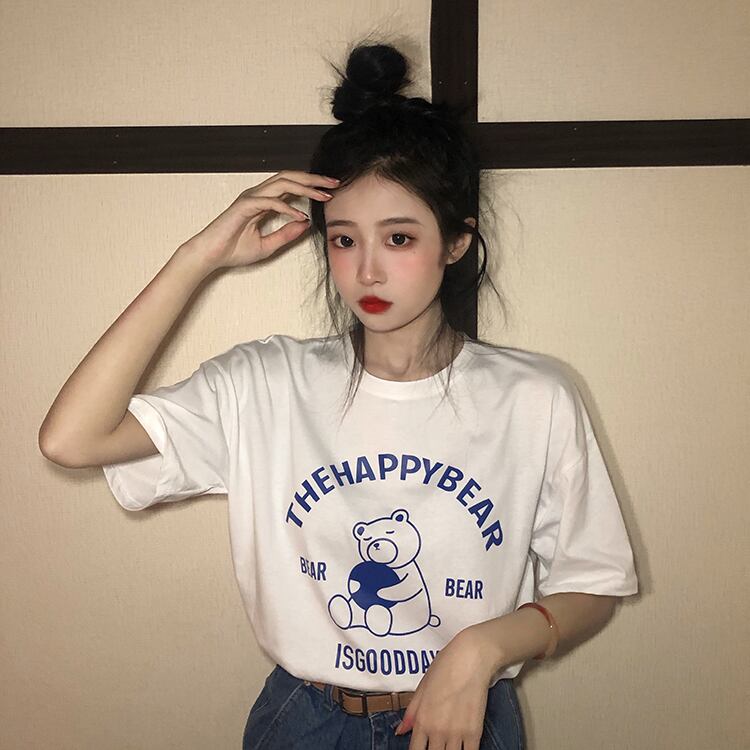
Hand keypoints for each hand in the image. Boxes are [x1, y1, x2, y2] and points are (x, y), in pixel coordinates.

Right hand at [178, 170, 338, 271]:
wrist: (210, 256)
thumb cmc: (233, 250)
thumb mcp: (268, 245)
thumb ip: (286, 234)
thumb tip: (306, 225)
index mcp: (263, 201)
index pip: (291, 186)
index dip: (312, 186)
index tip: (330, 191)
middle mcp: (258, 195)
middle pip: (290, 177)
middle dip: (313, 179)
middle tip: (334, 183)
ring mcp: (250, 198)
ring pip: (282, 183)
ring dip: (305, 187)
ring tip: (323, 195)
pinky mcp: (244, 206)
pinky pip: (270, 202)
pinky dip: (287, 207)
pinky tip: (300, 215)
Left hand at [394, 629, 495, 749]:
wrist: (471, 657)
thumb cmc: (445, 666)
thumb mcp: (422, 687)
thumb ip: (412, 712)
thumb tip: (400, 731)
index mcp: (422, 719)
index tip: (422, 748)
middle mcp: (437, 730)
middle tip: (436, 744)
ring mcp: (456, 733)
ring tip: (448, 745)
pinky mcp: (475, 732)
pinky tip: (462, 747)